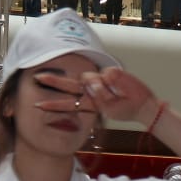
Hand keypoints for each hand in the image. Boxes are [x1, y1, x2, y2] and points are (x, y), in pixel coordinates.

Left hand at [33, 67, 160, 125]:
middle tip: (37, 77)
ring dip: (100, 91)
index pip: (69, 100)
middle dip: (54, 82)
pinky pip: (107, 76)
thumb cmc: (125, 108)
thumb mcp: (110, 109)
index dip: (54, 101)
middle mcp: (92, 89)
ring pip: (90, 80)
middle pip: (71, 85)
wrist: (143, 105)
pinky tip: (121, 88)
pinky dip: (113, 84)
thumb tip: (93, 80)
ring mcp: (101, 80)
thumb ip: (100, 98)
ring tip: (113, 95)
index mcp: (89, 100)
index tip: (38, 102)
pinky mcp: (112, 72)